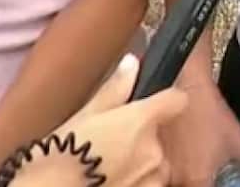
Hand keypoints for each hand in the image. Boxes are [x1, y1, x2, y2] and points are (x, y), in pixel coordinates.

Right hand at [10, 54, 187, 186]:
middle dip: (140, 138)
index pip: (176, 100)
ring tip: (107, 165)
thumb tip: (131, 64)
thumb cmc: (63, 156)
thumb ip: (115, 89)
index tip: (158, 102)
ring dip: (139, 164)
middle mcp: (153, 150)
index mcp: (141, 121)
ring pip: (154, 164)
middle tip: (111, 142)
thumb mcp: (85, 114)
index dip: (167, 99)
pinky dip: (135, 182)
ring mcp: (152, 179)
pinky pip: (148, 184)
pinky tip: (111, 179)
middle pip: (158, 136)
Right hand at [161, 73, 239, 186]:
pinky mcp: (149, 149)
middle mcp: (175, 176)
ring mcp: (159, 163)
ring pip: (168, 182)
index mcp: (197, 180)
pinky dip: (165, 168)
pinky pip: (158, 168)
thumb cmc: (210, 111)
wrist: (184, 83)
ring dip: (179, 179)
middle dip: (194, 184)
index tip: (212, 183)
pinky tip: (176, 158)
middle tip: (204, 175)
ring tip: (191, 166)